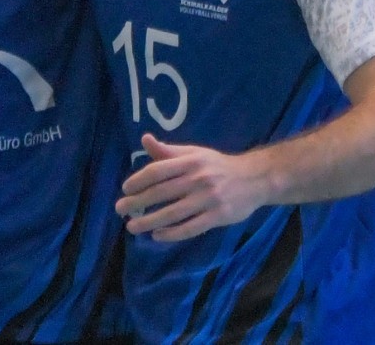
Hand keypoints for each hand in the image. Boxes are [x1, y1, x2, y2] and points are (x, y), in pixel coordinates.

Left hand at [115, 133, 267, 241]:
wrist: (255, 178)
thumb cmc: (218, 165)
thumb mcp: (195, 153)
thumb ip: (169, 151)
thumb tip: (144, 139)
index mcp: (190, 161)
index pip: (158, 170)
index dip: (139, 180)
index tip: (126, 189)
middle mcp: (198, 179)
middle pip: (161, 193)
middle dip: (138, 202)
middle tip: (120, 210)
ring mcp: (208, 199)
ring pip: (173, 213)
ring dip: (149, 221)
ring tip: (132, 227)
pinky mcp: (217, 217)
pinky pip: (190, 228)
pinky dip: (172, 234)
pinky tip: (157, 236)